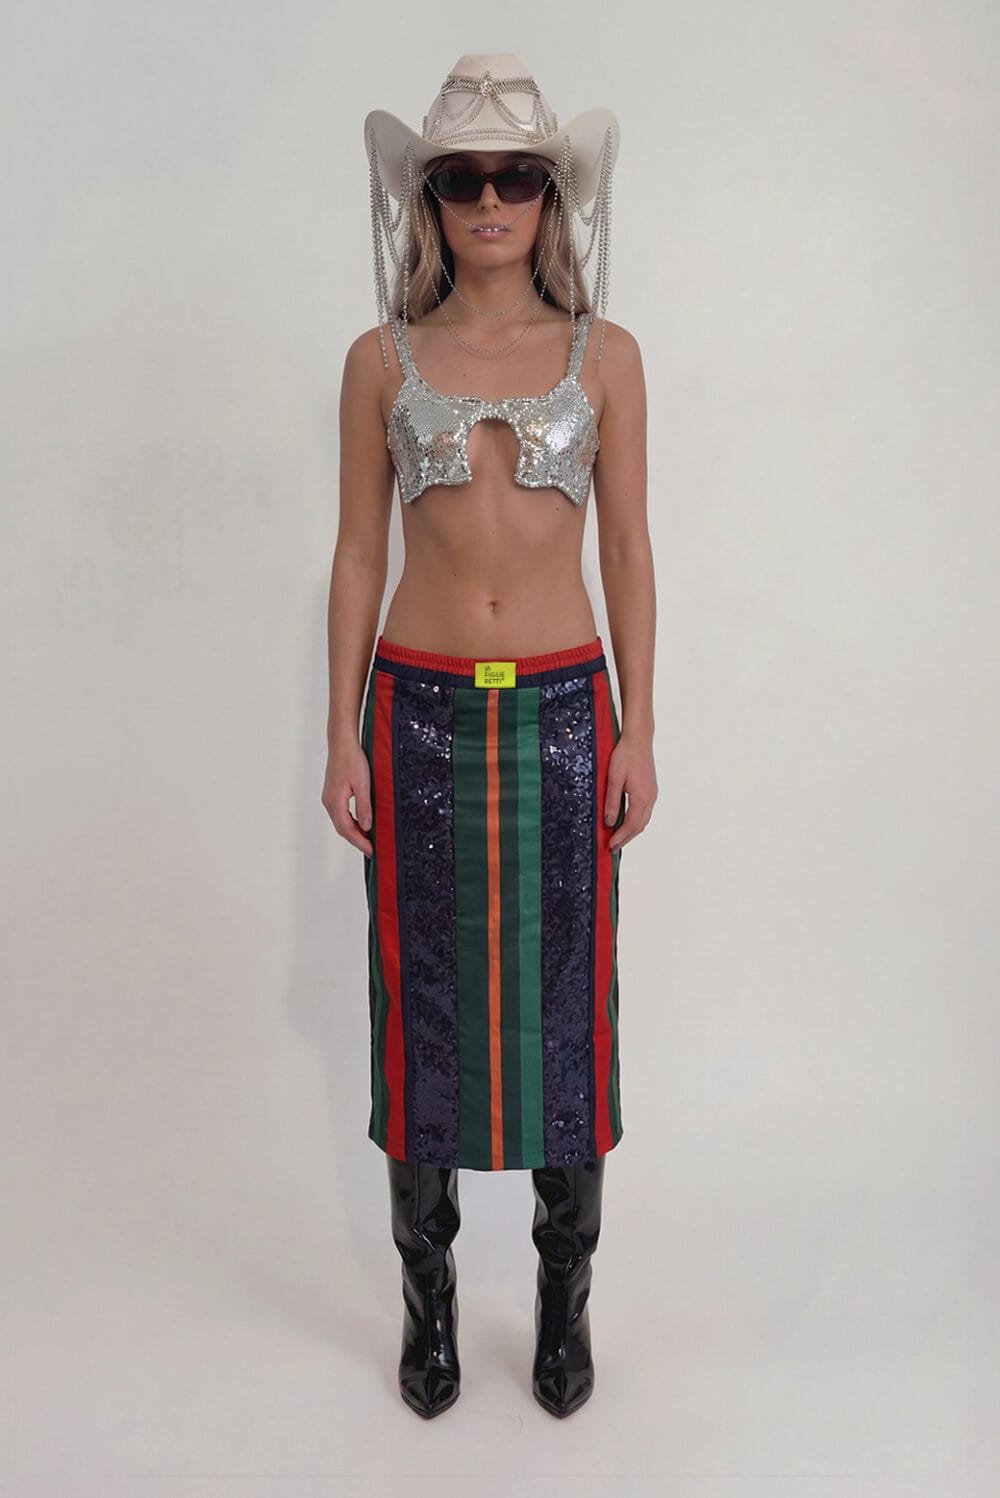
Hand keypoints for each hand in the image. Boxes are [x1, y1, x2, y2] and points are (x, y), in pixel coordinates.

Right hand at [321, 740, 373, 856]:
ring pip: (341, 822)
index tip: (371, 851)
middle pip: (342, 828)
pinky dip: (351, 822)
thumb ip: (364, 807)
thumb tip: (367, 827)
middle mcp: (329, 802)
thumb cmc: (352, 760)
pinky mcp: (333, 794)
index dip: (359, 842)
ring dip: (353, 832)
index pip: (347, 829)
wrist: (342, 743)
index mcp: (335, 802)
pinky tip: (361, 824)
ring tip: (368, 839)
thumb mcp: (363, 784)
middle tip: (371, 849)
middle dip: (356, 840)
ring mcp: (329, 798)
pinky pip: (341, 814)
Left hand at [604, 731, 656, 852]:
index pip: (631, 825)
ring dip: (631, 831)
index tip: (610, 846)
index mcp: (641, 798)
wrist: (639, 740)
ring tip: (618, 838)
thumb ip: (612, 802)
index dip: (620, 837)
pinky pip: (644, 812)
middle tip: (613, 848)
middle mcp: (650, 798)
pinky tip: (627, 822)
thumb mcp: (614, 779)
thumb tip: (609, 822)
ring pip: (643, 820)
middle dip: (626, 838)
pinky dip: (636, 822)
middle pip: (639, 826)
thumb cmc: (625, 756)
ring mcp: (652, 794)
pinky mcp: (650, 790)